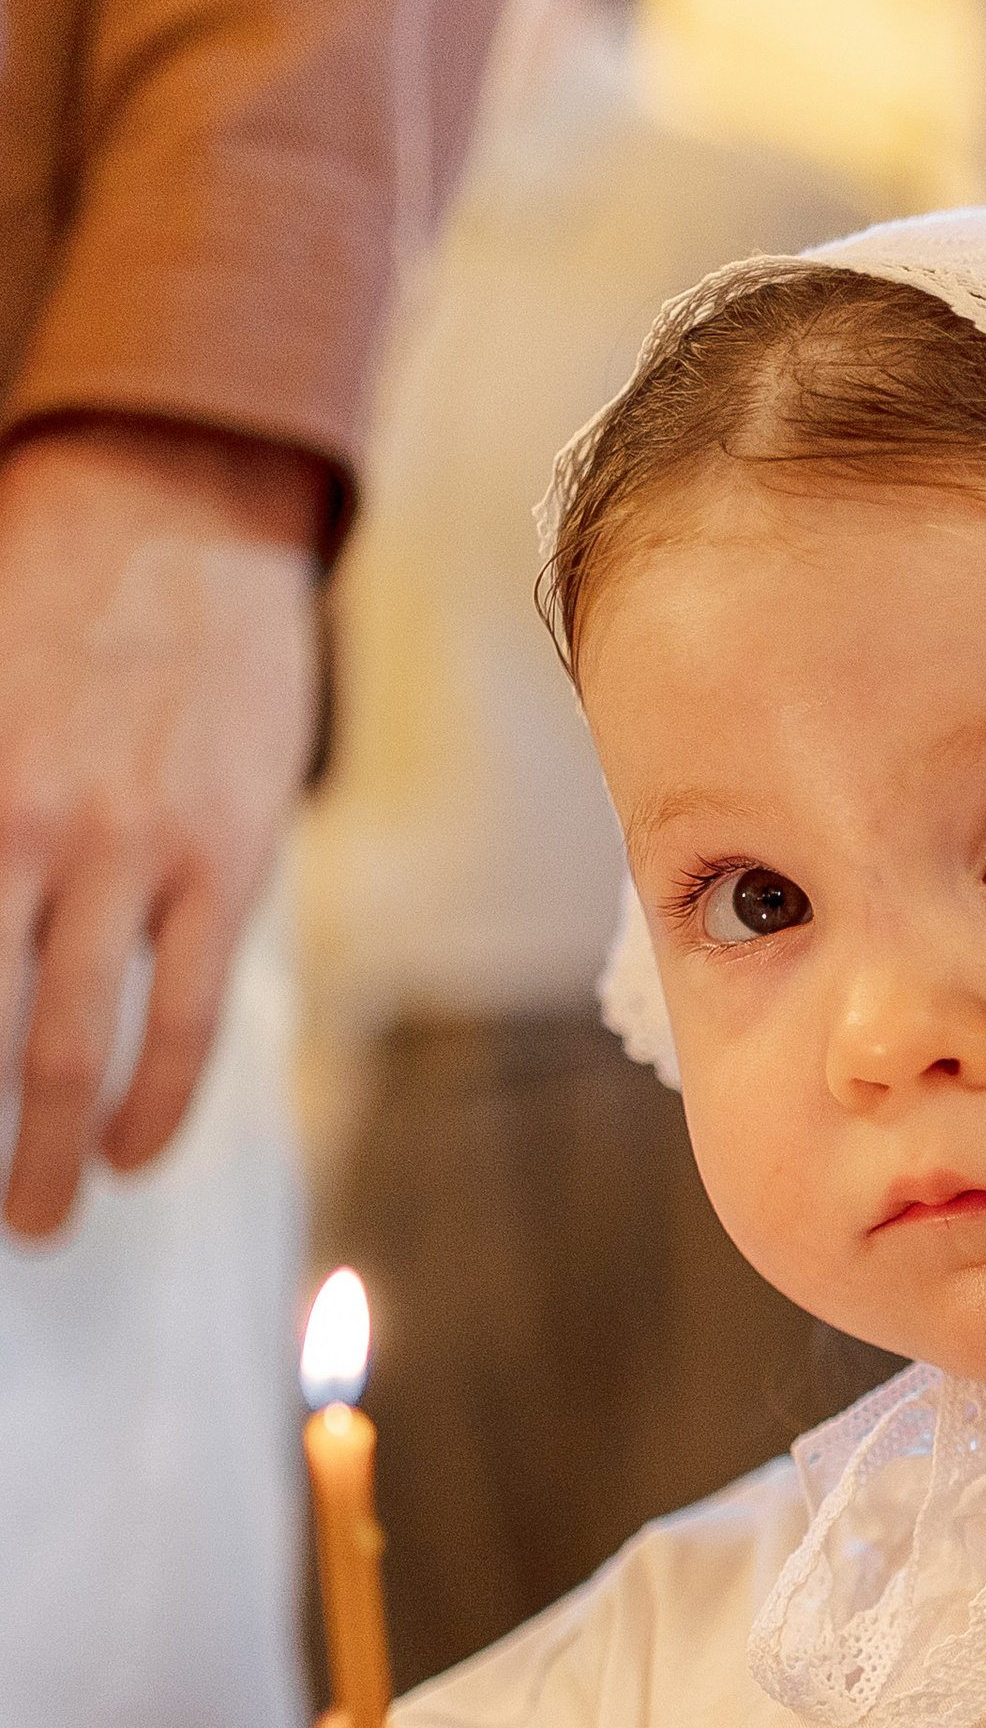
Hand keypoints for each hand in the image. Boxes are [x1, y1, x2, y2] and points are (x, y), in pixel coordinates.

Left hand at [0, 416, 325, 1237]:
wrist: (172, 509)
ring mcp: (126, 847)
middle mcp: (23, 822)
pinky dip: (157, 1100)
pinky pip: (186, 1012)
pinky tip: (133, 1149)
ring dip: (49, 1149)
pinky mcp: (220, 856)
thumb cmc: (34, 600)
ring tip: (40, 1218)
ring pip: (71, 1042)